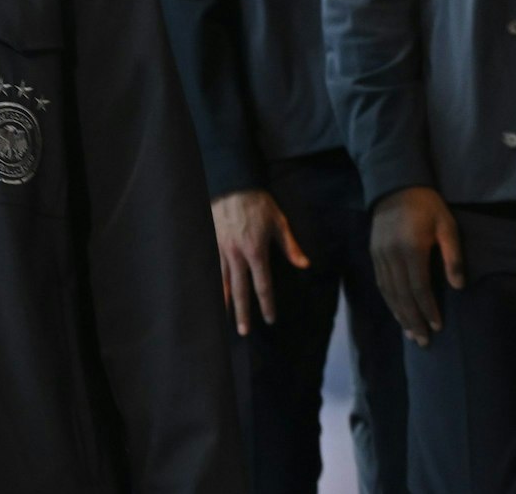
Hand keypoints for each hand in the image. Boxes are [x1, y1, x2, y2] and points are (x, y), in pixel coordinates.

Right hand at [211, 189, 308, 335]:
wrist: (232, 184)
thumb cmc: (258, 203)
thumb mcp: (279, 222)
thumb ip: (290, 246)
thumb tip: (305, 265)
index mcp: (256, 251)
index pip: (262, 285)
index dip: (267, 304)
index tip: (270, 319)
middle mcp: (237, 255)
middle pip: (240, 290)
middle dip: (243, 312)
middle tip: (243, 331)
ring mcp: (221, 250)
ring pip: (222, 282)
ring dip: (225, 302)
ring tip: (223, 319)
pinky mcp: (211, 243)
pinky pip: (210, 268)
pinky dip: (211, 283)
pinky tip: (211, 294)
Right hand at [368, 186, 463, 346]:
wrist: (395, 186)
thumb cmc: (427, 206)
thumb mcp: (447, 225)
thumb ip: (453, 256)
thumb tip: (458, 287)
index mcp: (412, 249)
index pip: (419, 288)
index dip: (428, 309)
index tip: (437, 326)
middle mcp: (392, 256)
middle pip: (402, 296)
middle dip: (413, 320)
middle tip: (423, 341)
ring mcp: (380, 256)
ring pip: (389, 293)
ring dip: (400, 315)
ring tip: (410, 334)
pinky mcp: (373, 254)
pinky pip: (381, 284)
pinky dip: (389, 302)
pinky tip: (397, 313)